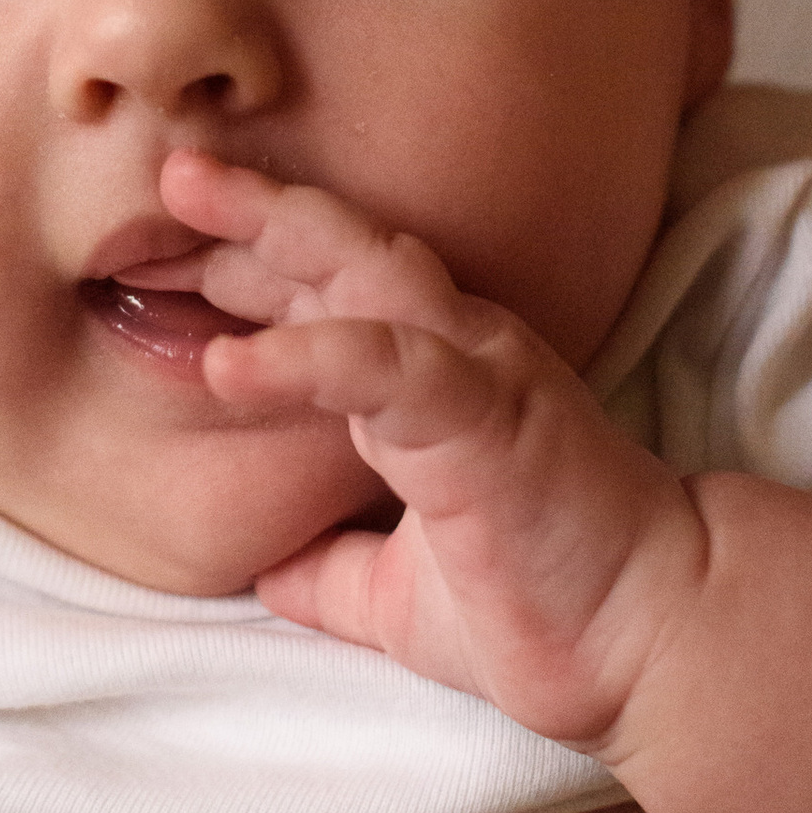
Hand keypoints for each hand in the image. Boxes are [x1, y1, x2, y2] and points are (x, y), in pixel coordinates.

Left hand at [167, 150, 697, 755]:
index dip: (248, 266)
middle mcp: (457, 353)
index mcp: (432, 382)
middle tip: (169, 165)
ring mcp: (478, 374)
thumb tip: (263, 571)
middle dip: (251, 204)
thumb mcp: (394, 596)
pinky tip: (226, 360)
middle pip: (342, 248)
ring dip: (273, 228)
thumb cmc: (544, 609)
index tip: (161, 250)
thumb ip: (329, 568)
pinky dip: (306, 353)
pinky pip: (389, 366)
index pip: (329, 297)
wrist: (651, 647)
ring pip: (367, 269)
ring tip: (184, 199)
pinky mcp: (490, 418)